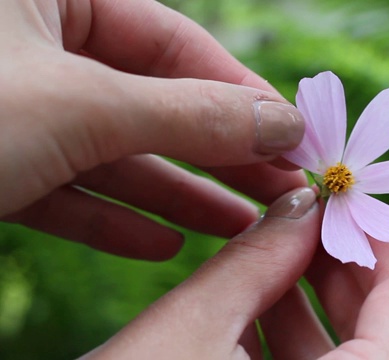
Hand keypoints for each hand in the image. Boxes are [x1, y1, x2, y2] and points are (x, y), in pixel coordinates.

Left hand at [0, 0, 305, 258]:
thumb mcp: (79, 104)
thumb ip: (188, 115)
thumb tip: (285, 125)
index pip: (172, 41)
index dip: (241, 94)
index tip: (295, 141)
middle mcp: (32, 45)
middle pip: (149, 102)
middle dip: (218, 154)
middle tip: (282, 191)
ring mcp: (12, 107)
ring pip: (111, 153)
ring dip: (176, 195)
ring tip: (240, 227)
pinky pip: (63, 187)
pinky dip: (112, 218)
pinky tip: (161, 244)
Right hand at [80, 188, 388, 358]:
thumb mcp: (186, 335)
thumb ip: (255, 261)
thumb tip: (300, 202)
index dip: (379, 238)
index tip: (338, 204)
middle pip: (386, 327)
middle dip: (340, 265)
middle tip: (299, 220)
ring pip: (350, 355)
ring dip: (313, 299)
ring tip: (271, 253)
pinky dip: (293, 340)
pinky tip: (254, 305)